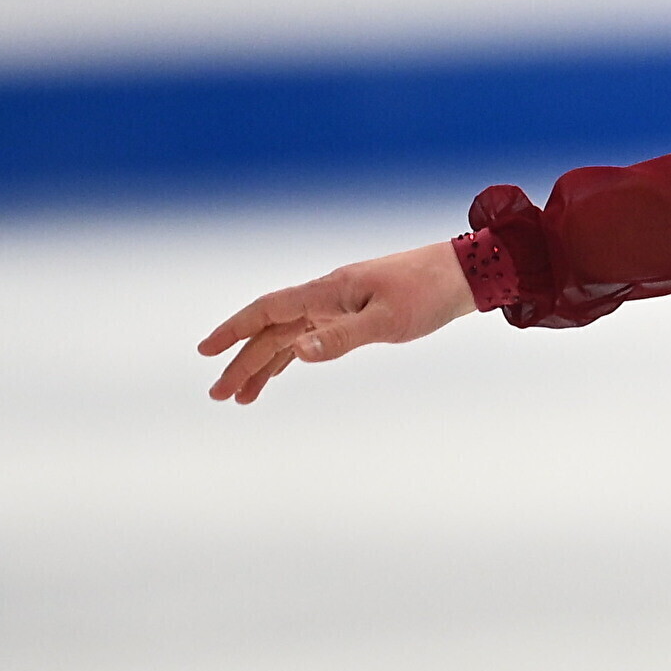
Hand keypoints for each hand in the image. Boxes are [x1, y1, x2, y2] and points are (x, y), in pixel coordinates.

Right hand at [200, 240, 475, 403]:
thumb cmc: (430, 294)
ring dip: (264, 363)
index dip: (233, 330)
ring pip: (289, 335)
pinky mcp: (355, 311)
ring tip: (241, 396)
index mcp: (328, 292)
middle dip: (242, 360)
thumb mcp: (388, 322)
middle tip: (219, 394)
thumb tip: (297, 352)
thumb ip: (342, 338)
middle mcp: (327, 296)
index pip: (267, 311)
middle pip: (272, 329)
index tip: (205, 351)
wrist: (466, 273)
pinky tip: (280, 369)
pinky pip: (312, 334)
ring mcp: (340, 304)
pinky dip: (293, 354)